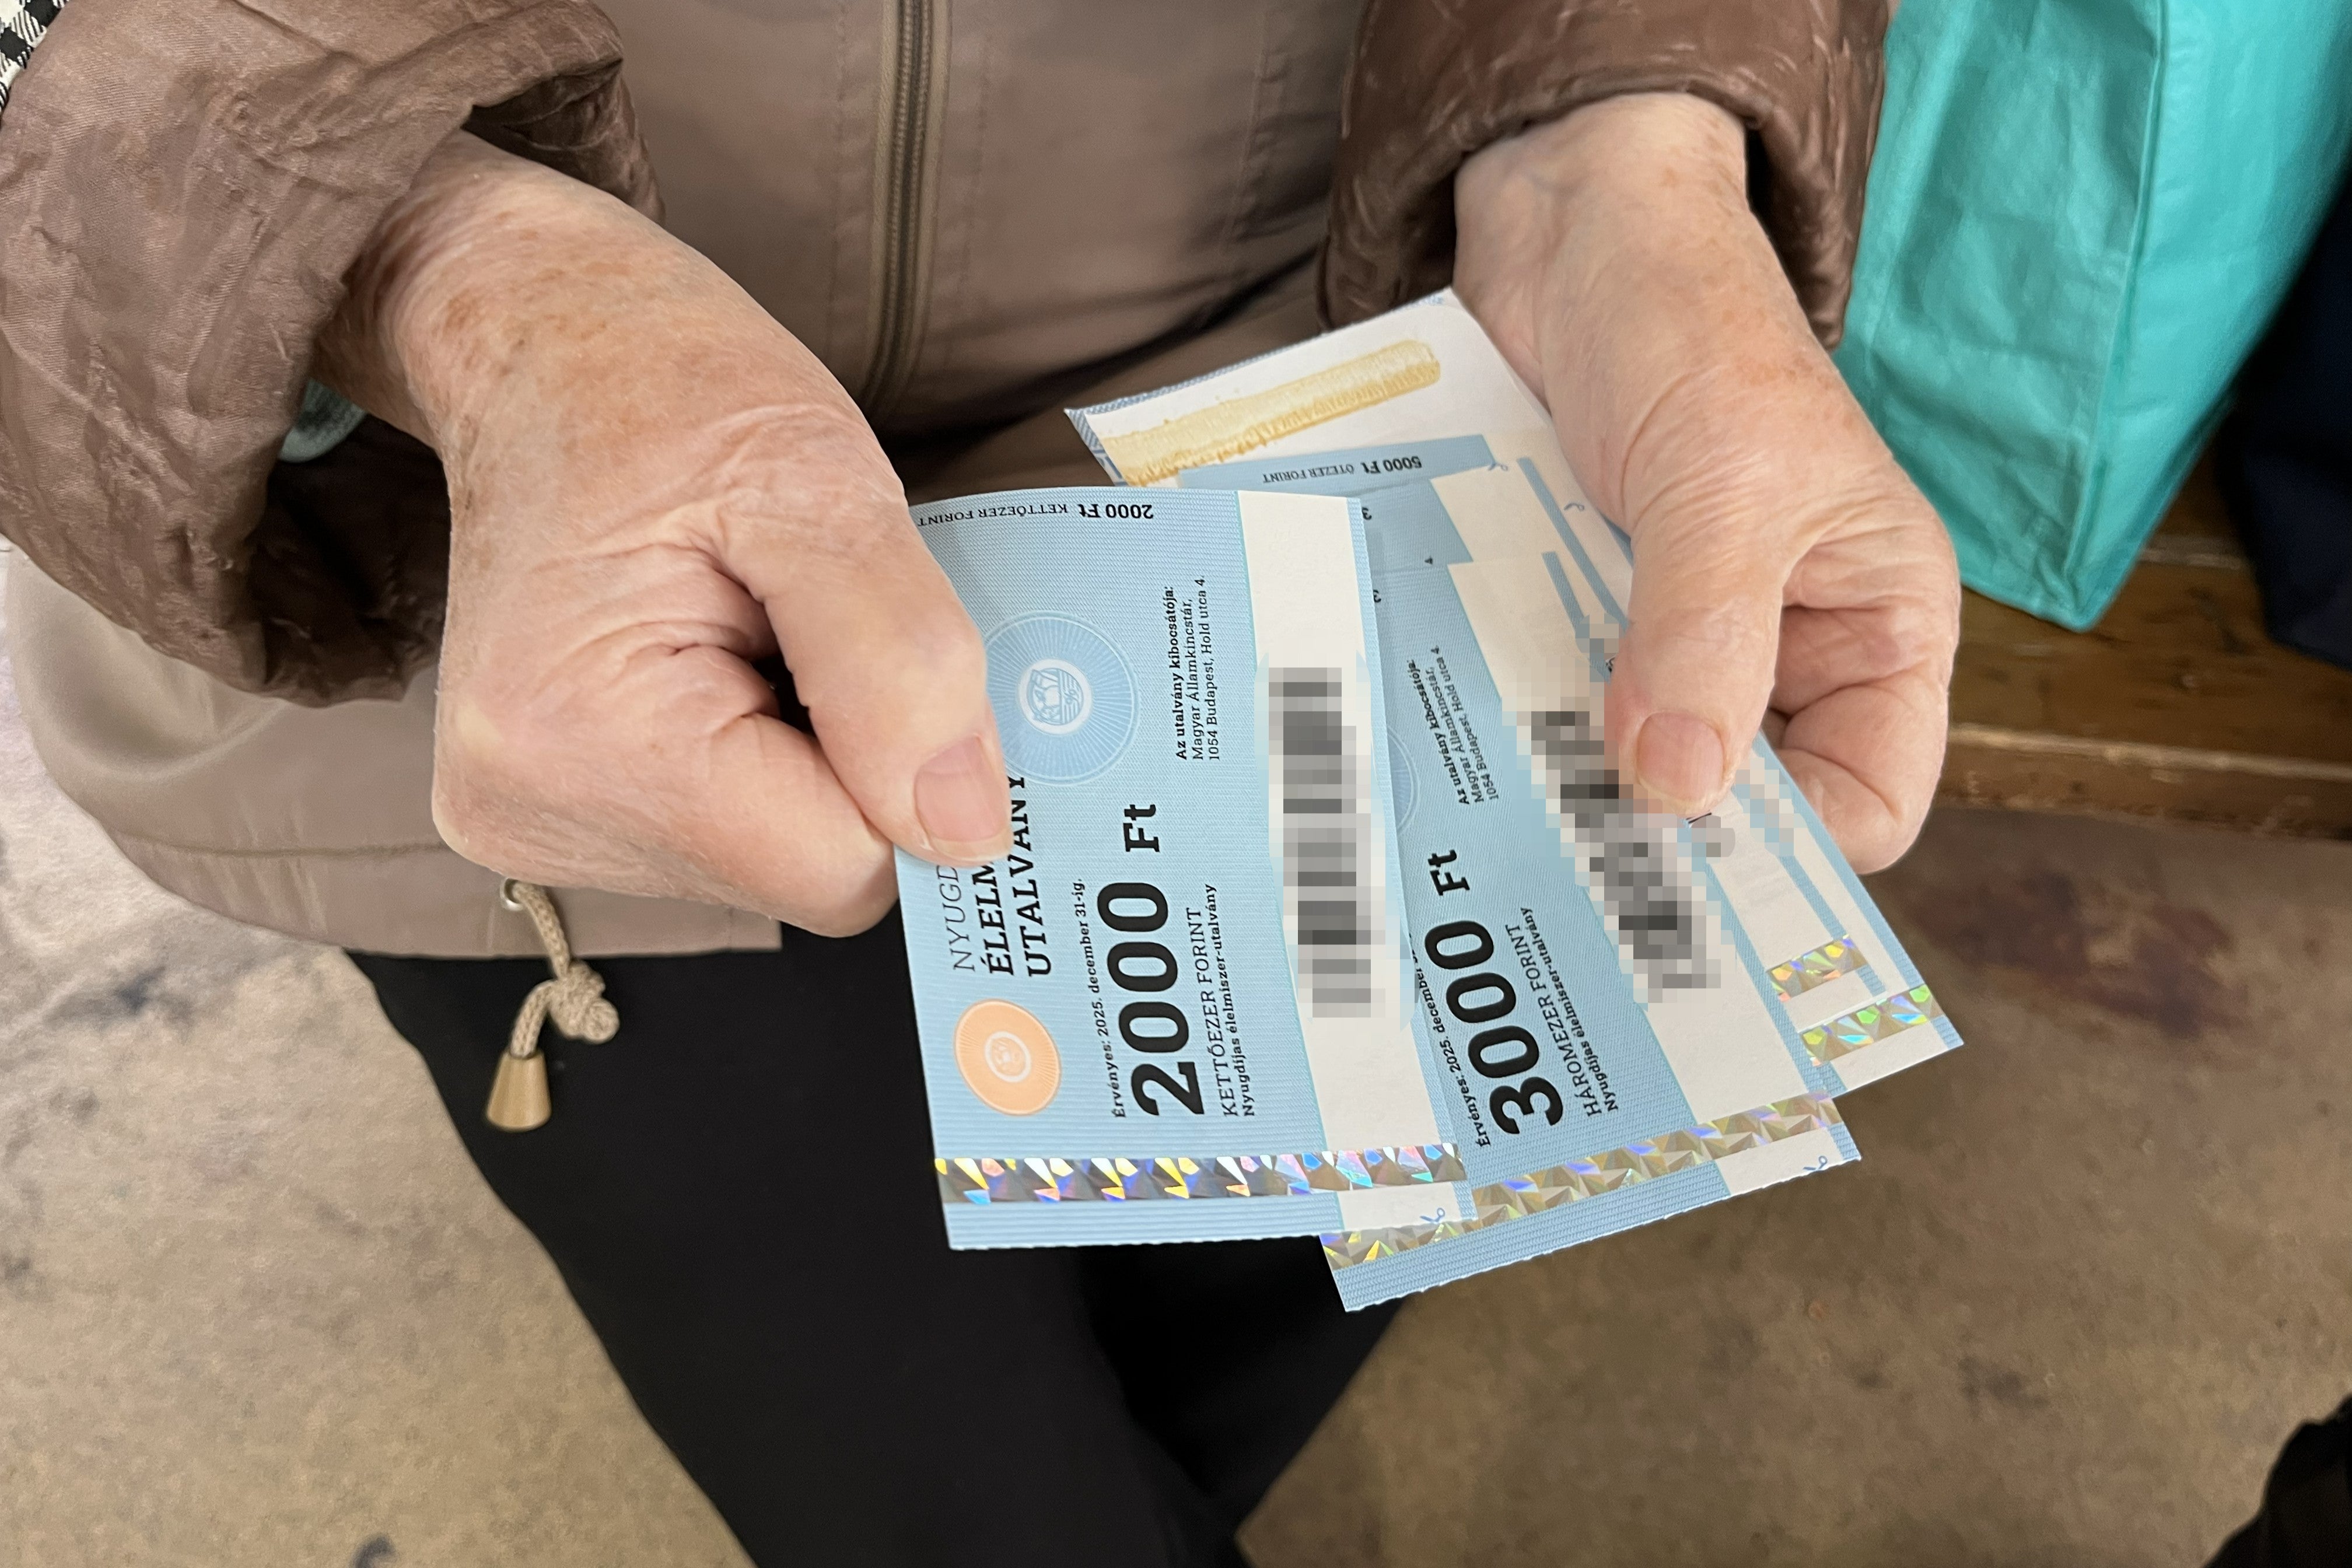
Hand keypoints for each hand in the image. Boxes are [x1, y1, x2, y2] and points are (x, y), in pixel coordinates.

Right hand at [318, 133, 1009, 934]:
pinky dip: (758, 754)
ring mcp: (528, 826)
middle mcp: (531, 813)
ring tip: (745, 620)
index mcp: (580, 741)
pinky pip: (726, 836)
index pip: (839, 870)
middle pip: (805, 874)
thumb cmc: (665, 384)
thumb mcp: (820, 479)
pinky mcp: (550, 819)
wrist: (539, 339)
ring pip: (774, 860)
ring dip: (805, 748)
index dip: (903, 772)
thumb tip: (970, 838)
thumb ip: (905, 665)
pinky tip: (716, 655)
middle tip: (799, 613)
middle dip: (849, 755)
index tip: (871, 641)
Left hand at [1454, 94, 1957, 871]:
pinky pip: (1552, 708)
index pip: (1867, 803)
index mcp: (1875, 628)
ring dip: (1569, 784)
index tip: (1680, 879)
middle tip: (1561, 864)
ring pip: (1633, 769)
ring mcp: (1670, 645)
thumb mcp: (1725, 483)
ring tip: (1496, 807)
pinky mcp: (1577, 621)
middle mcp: (1780, 655)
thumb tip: (1675, 792)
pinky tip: (1460, 742)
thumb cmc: (1693, 330)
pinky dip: (1513, 726)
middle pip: (1740, 807)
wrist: (1571, 237)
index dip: (1789, 856)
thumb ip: (1707, 637)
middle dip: (1661, 833)